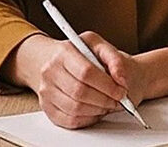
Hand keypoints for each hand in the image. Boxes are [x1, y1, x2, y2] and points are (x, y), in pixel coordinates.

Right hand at [18, 32, 146, 128]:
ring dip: (97, 111)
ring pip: (75, 109)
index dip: (107, 86)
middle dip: (104, 100)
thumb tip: (121, 80)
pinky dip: (87, 119)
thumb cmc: (79, 54)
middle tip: (117, 100)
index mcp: (64, 52)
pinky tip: (95, 111)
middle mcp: (50, 71)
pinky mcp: (47, 107)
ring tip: (107, 104)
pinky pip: (69, 121)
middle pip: (80, 92)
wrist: (52, 59)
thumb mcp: (99, 47)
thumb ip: (115, 60)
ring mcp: (46, 91)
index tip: (121, 91)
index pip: (86, 72)